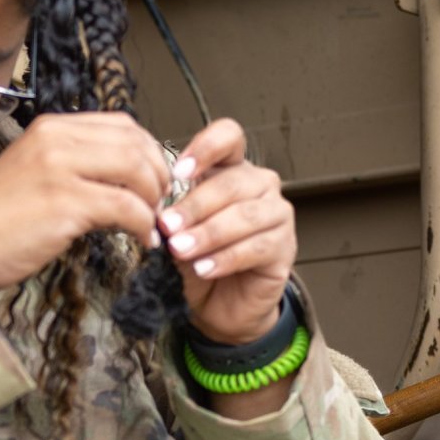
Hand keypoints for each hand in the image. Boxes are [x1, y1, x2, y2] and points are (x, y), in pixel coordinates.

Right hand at [0, 112, 169, 290]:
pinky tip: (142, 240)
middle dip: (159, 176)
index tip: (154, 179)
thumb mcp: (34, 171)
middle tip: (159, 204)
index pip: (122, 124)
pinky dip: (144, 226)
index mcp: (49, 128)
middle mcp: (55, 140)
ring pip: (137, 171)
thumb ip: (75, 163)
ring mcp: (59, 169)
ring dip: (154, 201)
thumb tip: (128, 175)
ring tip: (151, 223)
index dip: (149, 151)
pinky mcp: (65, 203)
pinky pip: (127, 208)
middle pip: (135, 144)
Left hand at [160, 118, 295, 344]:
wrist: (216, 303)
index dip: (206, 148)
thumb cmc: (194, 257)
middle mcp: (258, 185)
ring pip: (246, 215)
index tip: (178, 172)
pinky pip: (257, 247)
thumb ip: (169, 211)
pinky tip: (204, 268)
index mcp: (229, 168)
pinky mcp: (285, 247)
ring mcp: (276, 215)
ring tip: (181, 249)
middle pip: (233, 182)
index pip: (228, 137)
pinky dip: (226, 257)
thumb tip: (153, 207)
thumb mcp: (175, 228)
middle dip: (195, 205)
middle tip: (167, 226)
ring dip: (209, 233)